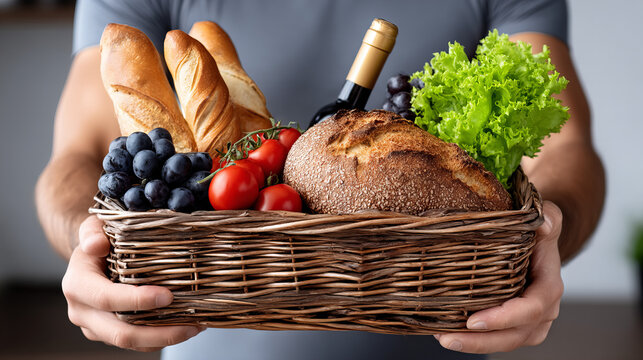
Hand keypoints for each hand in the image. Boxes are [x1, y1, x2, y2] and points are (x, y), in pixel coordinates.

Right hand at [62, 215, 204, 351]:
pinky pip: (136, 344)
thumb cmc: (100, 238)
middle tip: (191, 323)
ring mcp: (95, 327)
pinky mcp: (108, 334)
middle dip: (158, 332)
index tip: (168, 296)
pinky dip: (161, 339)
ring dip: (165, 339)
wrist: (91, 256)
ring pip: (131, 343)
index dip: (137, 300)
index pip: (106, 298)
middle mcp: (81, 311)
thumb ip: (92, 231)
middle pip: (120, 332)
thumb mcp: (93, 227)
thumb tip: (96, 244)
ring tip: (195, 327)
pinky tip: (186, 328)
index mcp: (77, 285)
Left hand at [434, 201, 563, 352]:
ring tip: (442, 338)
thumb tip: (544, 223)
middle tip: (448, 338)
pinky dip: (473, 339)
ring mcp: (529, 321)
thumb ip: (547, 219)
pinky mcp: (514, 324)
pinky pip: (496, 337)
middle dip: (481, 342)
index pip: (531, 309)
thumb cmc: (538, 229)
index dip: (504, 318)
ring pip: (504, 342)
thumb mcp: (546, 217)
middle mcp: (542, 310)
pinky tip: (446, 332)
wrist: (539, 239)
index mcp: (549, 288)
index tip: (473, 321)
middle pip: (514, 335)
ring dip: (473, 345)